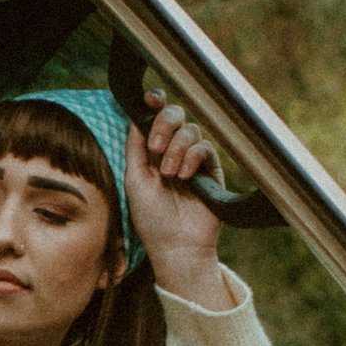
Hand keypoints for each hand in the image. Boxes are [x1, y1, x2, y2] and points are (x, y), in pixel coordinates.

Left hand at [123, 94, 233, 301]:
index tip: (149, 100)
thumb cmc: (151, 218)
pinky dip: (193, 157)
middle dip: (164, 124)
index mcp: (151, 152)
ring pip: (190, 129)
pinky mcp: (211, 170)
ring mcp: (192, 159)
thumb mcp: (134, 180)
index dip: (153, 103)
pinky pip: (205, 147)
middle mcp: (172, 151)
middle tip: (156, 147)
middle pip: (174, 114)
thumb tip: (135, 117)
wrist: (176, 246)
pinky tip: (185, 176)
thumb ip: (134, 147)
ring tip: (170, 174)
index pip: (153, 117)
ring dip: (177, 148)